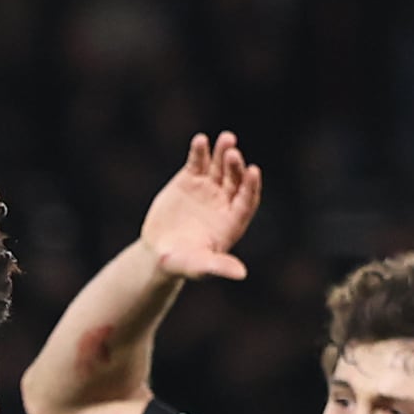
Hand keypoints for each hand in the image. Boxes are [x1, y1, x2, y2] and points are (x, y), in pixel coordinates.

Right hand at [143, 132, 262, 281]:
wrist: (160, 252)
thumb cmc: (183, 264)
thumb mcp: (199, 267)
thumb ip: (218, 267)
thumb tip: (241, 274)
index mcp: (232, 221)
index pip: (247, 200)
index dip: (250, 186)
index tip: (253, 171)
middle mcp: (224, 202)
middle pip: (235, 180)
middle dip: (235, 166)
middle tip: (233, 154)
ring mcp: (208, 188)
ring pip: (219, 166)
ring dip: (223, 152)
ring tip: (226, 139)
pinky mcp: (189, 179)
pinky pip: (198, 162)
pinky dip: (199, 151)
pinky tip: (201, 141)